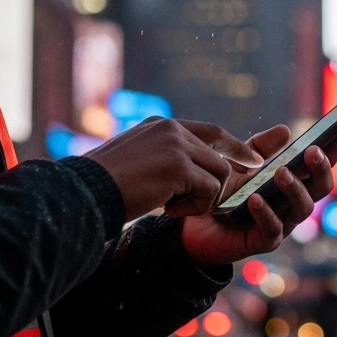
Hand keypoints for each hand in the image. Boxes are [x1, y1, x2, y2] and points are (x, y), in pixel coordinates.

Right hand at [83, 118, 251, 220]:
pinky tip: (169, 211)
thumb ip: (162, 159)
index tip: (253, 160)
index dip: (233, 147)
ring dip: (203, 197)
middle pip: (220, 152)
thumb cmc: (102, 186)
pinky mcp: (178, 166)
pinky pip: (208, 189)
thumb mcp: (135, 162)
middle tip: (223, 199)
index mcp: (161, 125)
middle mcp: (171, 129)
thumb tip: (185, 174)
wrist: (82, 193)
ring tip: (175, 208)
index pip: (210, 132)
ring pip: (219, 172)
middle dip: (226, 178)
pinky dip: (195, 206)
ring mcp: (175, 145)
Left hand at [181, 126, 336, 266]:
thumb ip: (260, 148)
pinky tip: (256, 199)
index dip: (334, 152)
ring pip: (302, 208)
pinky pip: (273, 229)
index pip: (319, 167)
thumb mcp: (241, 163)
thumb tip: (286, 130)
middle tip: (311, 152)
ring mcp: (282, 224)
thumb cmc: (224, 193)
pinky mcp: (263, 242)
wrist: (193, 225)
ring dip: (295, 188)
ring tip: (281, 172)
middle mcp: (293, 205)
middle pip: (320, 189)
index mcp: (293, 184)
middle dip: (321, 169)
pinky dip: (266, 213)